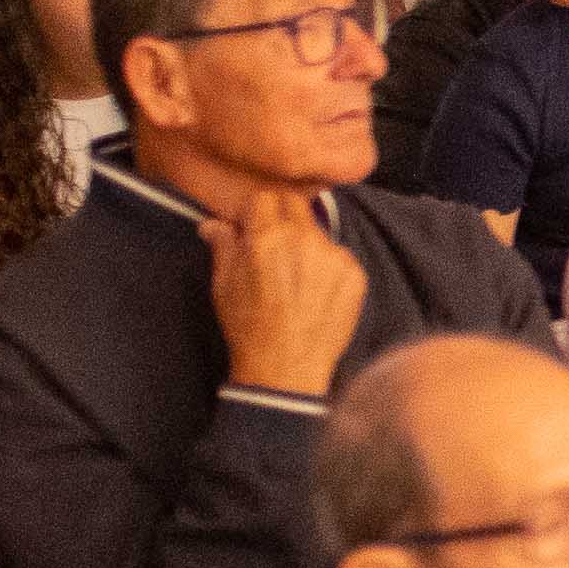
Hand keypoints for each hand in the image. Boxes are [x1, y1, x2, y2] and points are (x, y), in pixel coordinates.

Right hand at [207, 187, 372, 402]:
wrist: (285, 370)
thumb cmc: (248, 328)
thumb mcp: (223, 284)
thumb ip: (223, 245)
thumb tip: (213, 223)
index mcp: (266, 237)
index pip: (264, 198)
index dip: (256, 211)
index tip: (253, 226)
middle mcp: (304, 239)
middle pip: (296, 205)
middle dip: (282, 217)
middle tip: (274, 244)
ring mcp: (334, 256)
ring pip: (319, 232)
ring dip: (306, 244)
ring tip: (294, 277)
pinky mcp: (356, 274)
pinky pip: (340, 257)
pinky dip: (328, 267)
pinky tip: (315, 292)